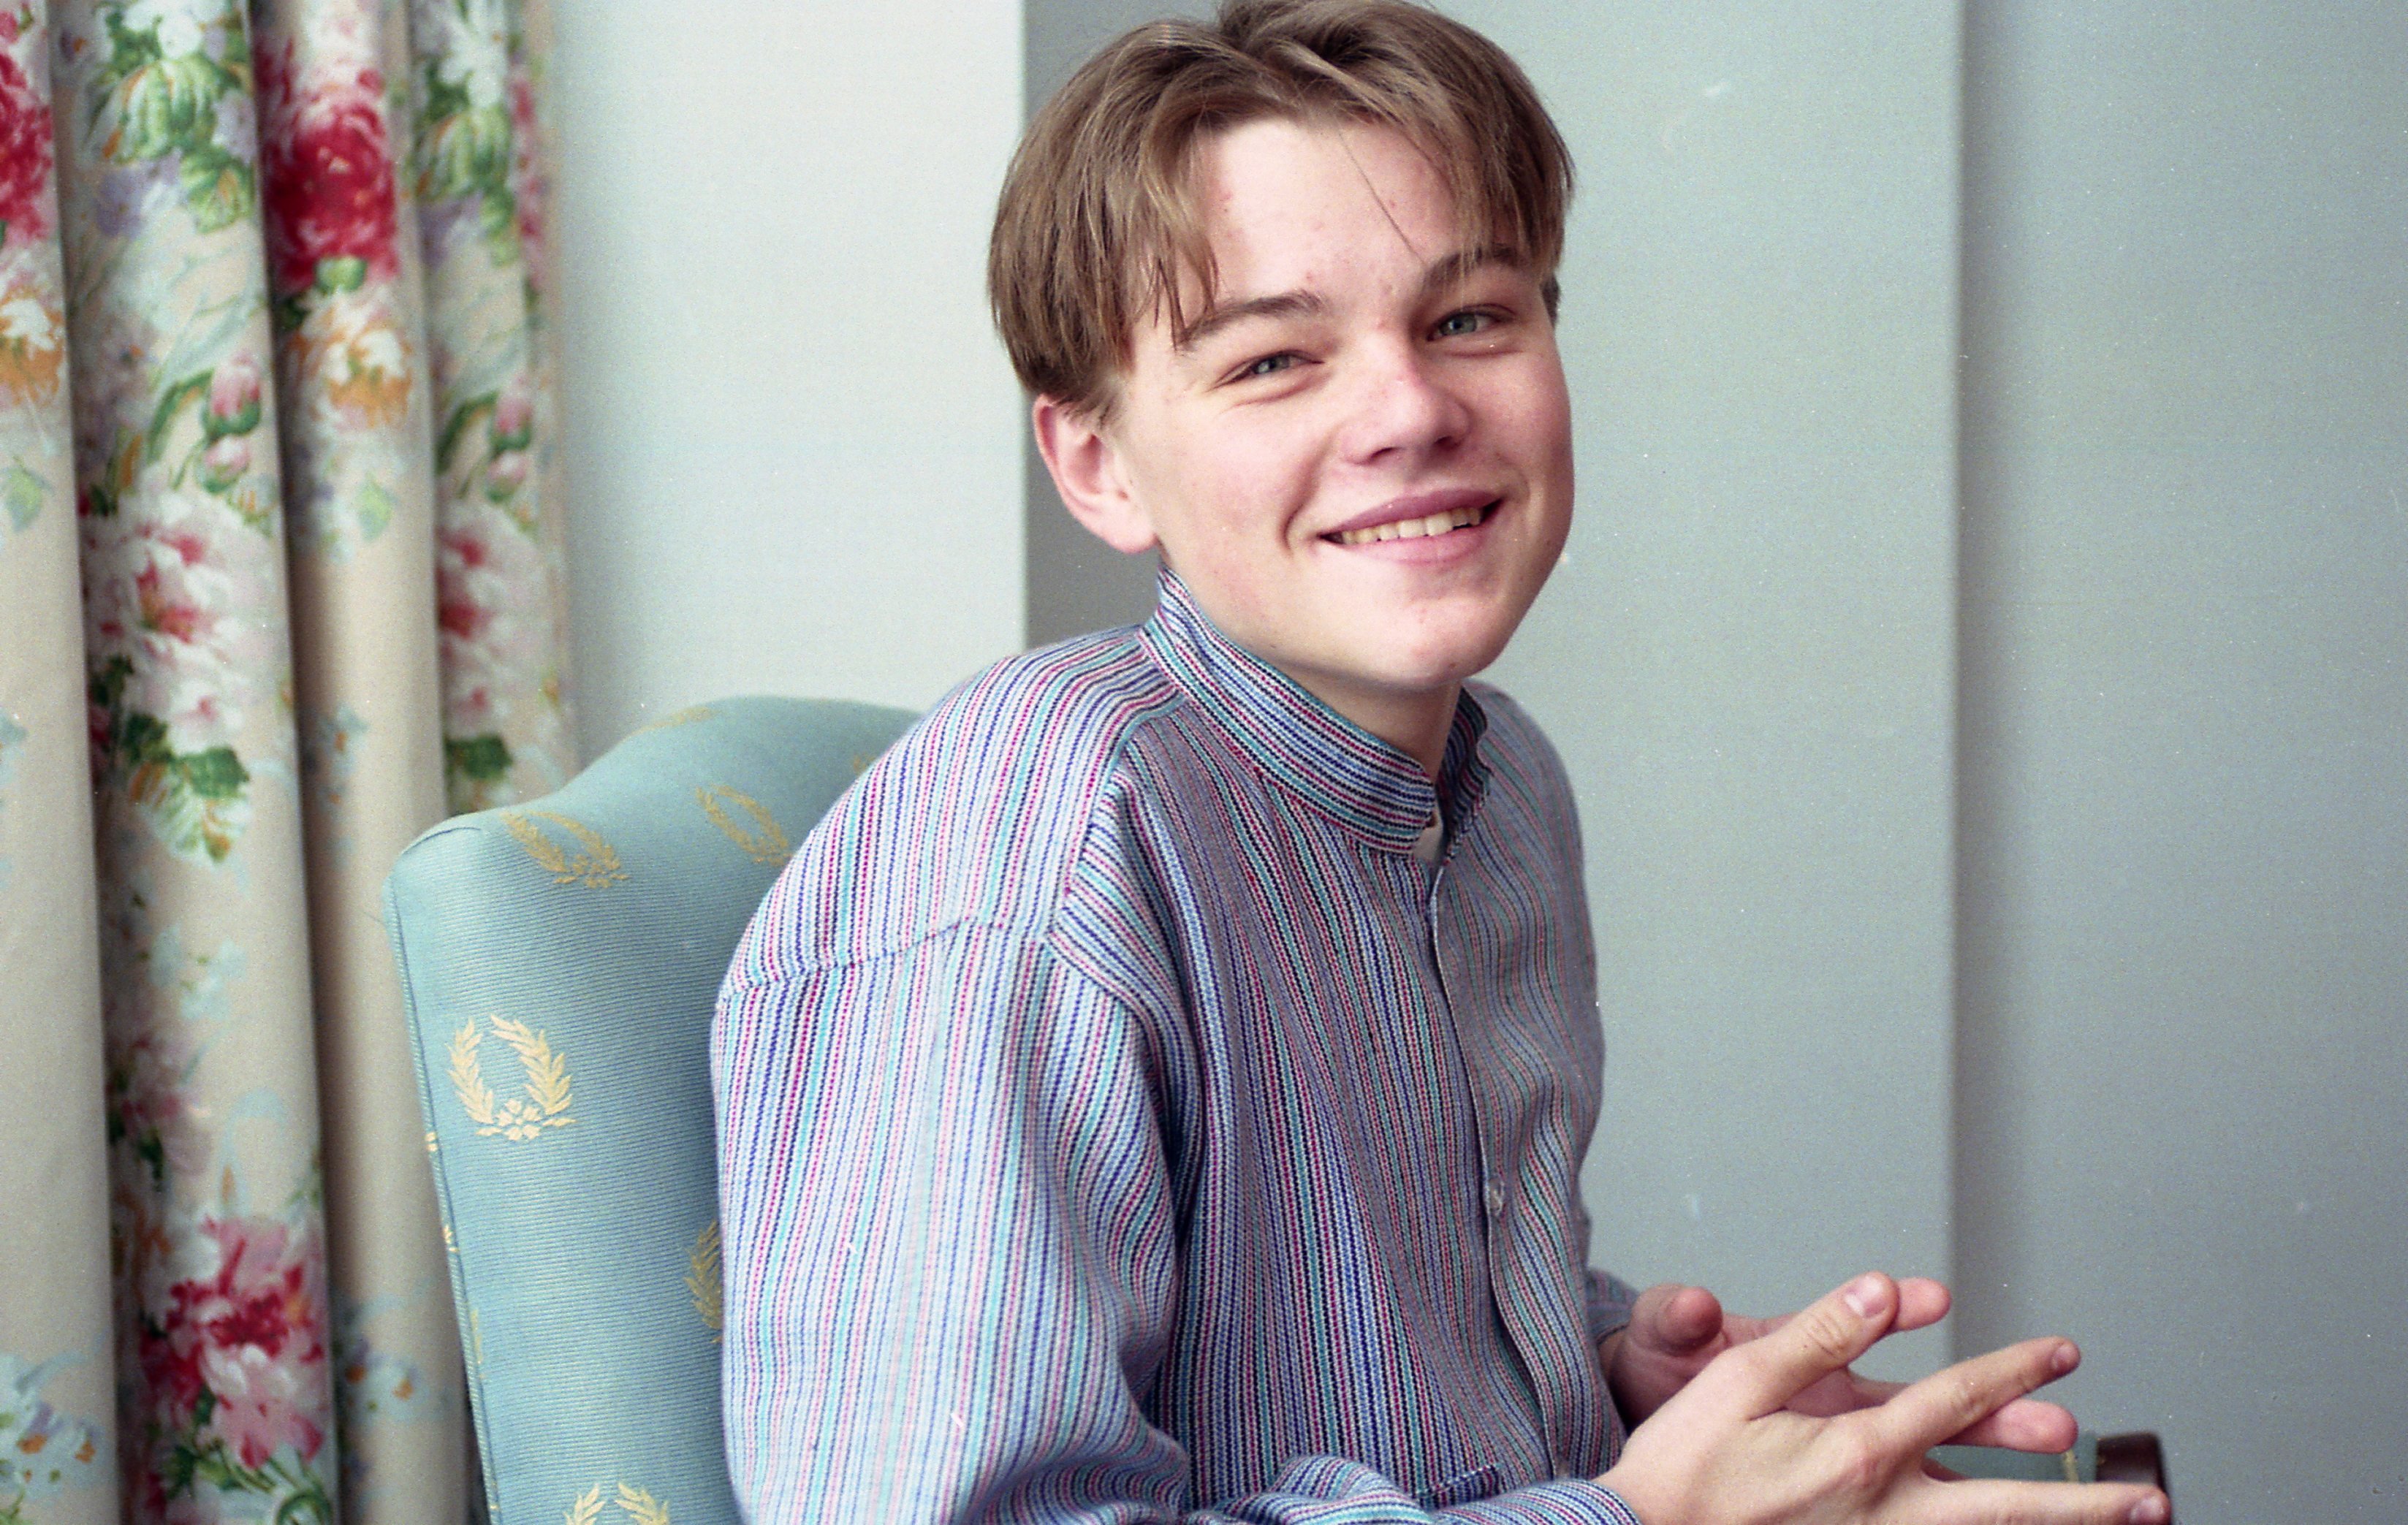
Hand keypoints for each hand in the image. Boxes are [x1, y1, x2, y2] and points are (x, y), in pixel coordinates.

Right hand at [1597, 1273, 2168, 1524]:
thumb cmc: (1681, 1466)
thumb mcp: (1738, 1380)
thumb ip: (1818, 1335)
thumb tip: (1884, 1291)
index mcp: (1857, 1451)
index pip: (1956, 1398)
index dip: (2014, 1368)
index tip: (2063, 1352)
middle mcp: (1882, 1510)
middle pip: (2004, 1503)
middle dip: (2082, 1498)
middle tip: (2150, 1496)